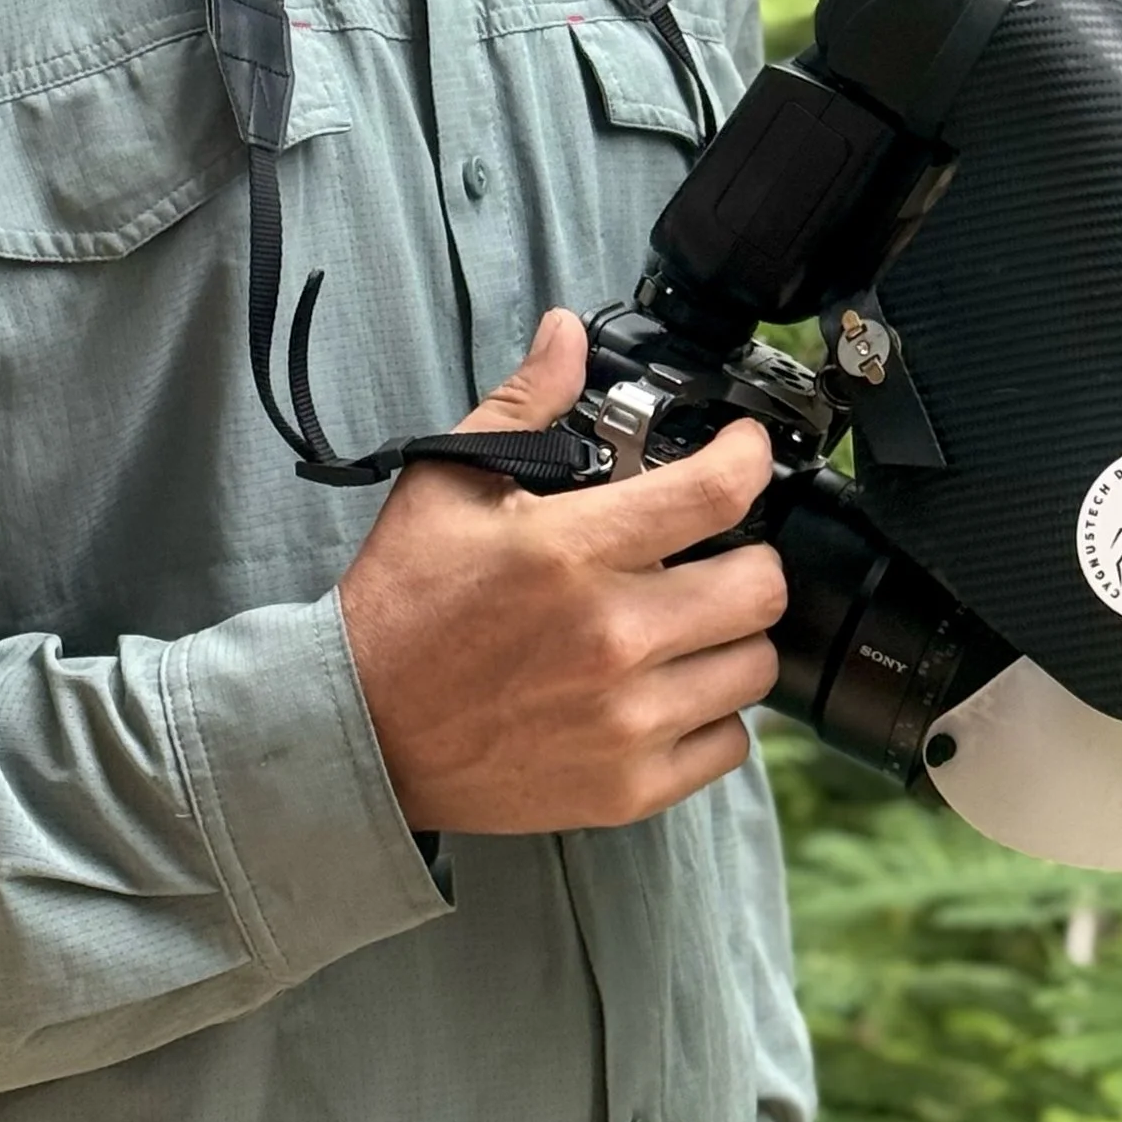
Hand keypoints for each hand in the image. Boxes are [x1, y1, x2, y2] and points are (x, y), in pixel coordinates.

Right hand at [338, 308, 785, 833]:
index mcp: (574, 550)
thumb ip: (524, 404)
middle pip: (762, 586)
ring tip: (688, 621)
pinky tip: (669, 689)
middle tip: (716, 549)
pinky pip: (728, 745)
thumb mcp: (449, 483)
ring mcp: (626, 719)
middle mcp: (614, 636)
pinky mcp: (627, 787)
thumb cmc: (403, 603)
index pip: (717, 492)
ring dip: (731, 635)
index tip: (743, 452)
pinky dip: (710, 715)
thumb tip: (568, 335)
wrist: (359, 731)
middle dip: (748, 553)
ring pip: (755, 666)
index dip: (748, 457)